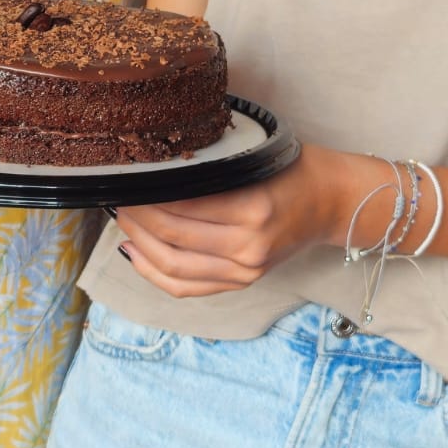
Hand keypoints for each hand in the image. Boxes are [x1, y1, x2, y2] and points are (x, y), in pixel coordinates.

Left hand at [115, 144, 358, 298]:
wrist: (330, 202)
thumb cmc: (291, 169)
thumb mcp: (253, 159)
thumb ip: (210, 170)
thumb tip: (154, 170)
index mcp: (252, 209)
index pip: (182, 207)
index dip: (146, 196)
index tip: (126, 179)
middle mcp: (248, 247)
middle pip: (172, 238)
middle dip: (136, 218)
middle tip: (117, 196)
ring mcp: (245, 271)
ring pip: (174, 268)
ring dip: (140, 245)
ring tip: (123, 220)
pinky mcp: (243, 283)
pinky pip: (188, 288)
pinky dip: (155, 274)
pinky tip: (135, 254)